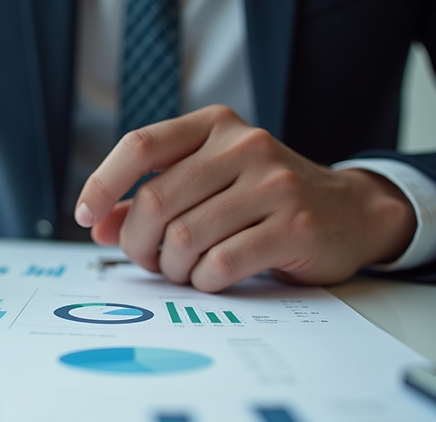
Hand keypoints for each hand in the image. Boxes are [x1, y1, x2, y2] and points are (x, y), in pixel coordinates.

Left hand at [74, 105, 415, 291]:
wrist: (349, 212)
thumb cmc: (265, 200)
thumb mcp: (209, 184)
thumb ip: (152, 198)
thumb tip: (98, 223)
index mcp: (215, 126)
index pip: (140, 145)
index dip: (103, 184)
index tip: (86, 216)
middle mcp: (244, 145)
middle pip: (155, 201)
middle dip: (138, 242)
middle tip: (147, 260)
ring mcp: (273, 184)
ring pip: (184, 237)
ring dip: (172, 267)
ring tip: (184, 270)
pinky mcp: (293, 225)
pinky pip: (220, 264)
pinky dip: (204, 281)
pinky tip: (212, 277)